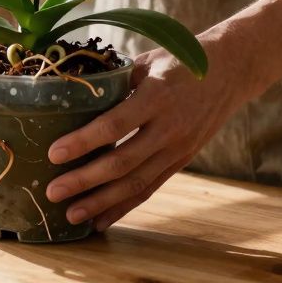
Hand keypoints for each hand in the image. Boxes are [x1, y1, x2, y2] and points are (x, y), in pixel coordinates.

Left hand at [44, 34, 255, 229]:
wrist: (229, 73)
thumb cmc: (178, 62)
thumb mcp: (146, 62)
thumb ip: (114, 82)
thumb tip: (70, 95)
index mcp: (157, 96)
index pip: (115, 125)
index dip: (84, 142)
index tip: (54, 153)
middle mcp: (169, 128)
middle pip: (122, 162)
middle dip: (84, 180)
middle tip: (52, 192)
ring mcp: (178, 148)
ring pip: (135, 183)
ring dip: (101, 202)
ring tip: (70, 215)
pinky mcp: (182, 161)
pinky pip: (150, 188)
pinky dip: (124, 206)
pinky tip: (100, 220)